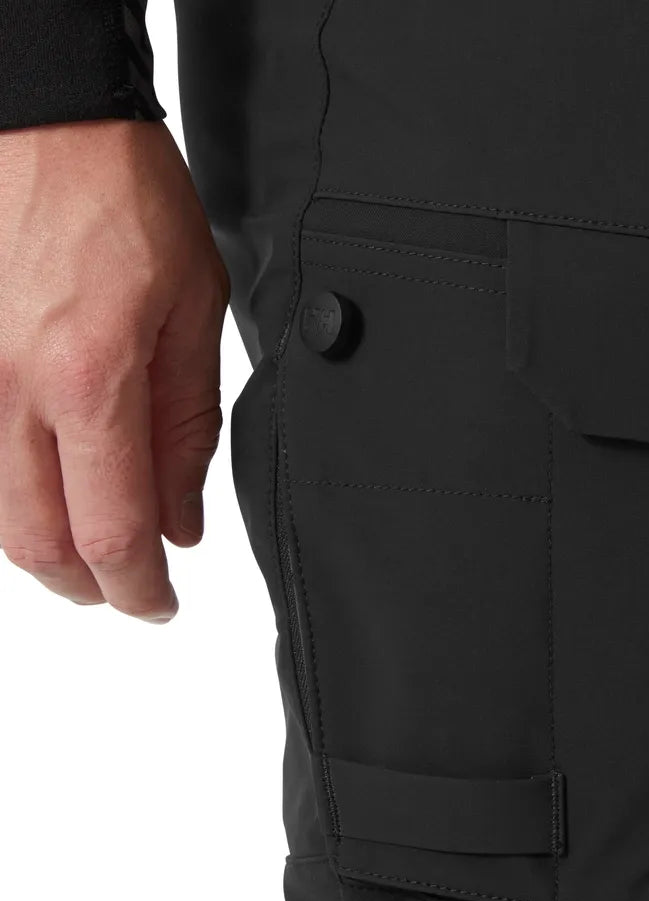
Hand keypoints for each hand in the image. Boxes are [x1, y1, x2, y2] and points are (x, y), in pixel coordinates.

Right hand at [0, 119, 228, 622]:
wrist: (39, 114)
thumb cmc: (124, 198)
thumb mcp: (195, 311)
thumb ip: (188, 427)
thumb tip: (182, 522)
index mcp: (90, 378)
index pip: (112, 532)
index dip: (139, 590)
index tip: (161, 604)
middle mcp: (8, 388)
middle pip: (38, 544)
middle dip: (90, 587)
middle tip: (131, 590)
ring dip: (45, 554)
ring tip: (92, 556)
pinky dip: (8, 500)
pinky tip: (43, 494)